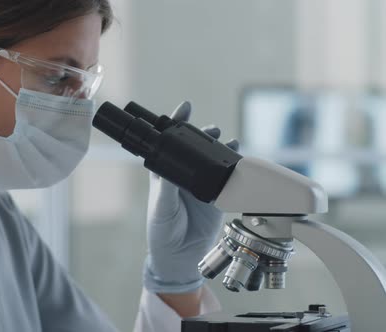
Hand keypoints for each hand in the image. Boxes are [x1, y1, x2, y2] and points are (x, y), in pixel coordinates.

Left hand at [143, 101, 238, 293]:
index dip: (175, 124)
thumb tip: (170, 168)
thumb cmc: (162, 230)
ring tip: (226, 139)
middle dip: (203, 134)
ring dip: (219, 147)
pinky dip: (235, 167)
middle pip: (194, 147)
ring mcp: (201, 185)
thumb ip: (166, 189)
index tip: (184, 108)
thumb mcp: (161, 208)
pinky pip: (228, 178)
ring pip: (212, 159)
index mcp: (165, 173)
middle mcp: (184, 175)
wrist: (179, 256)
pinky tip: (238, 158)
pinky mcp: (217, 197)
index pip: (168, 144)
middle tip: (211, 128)